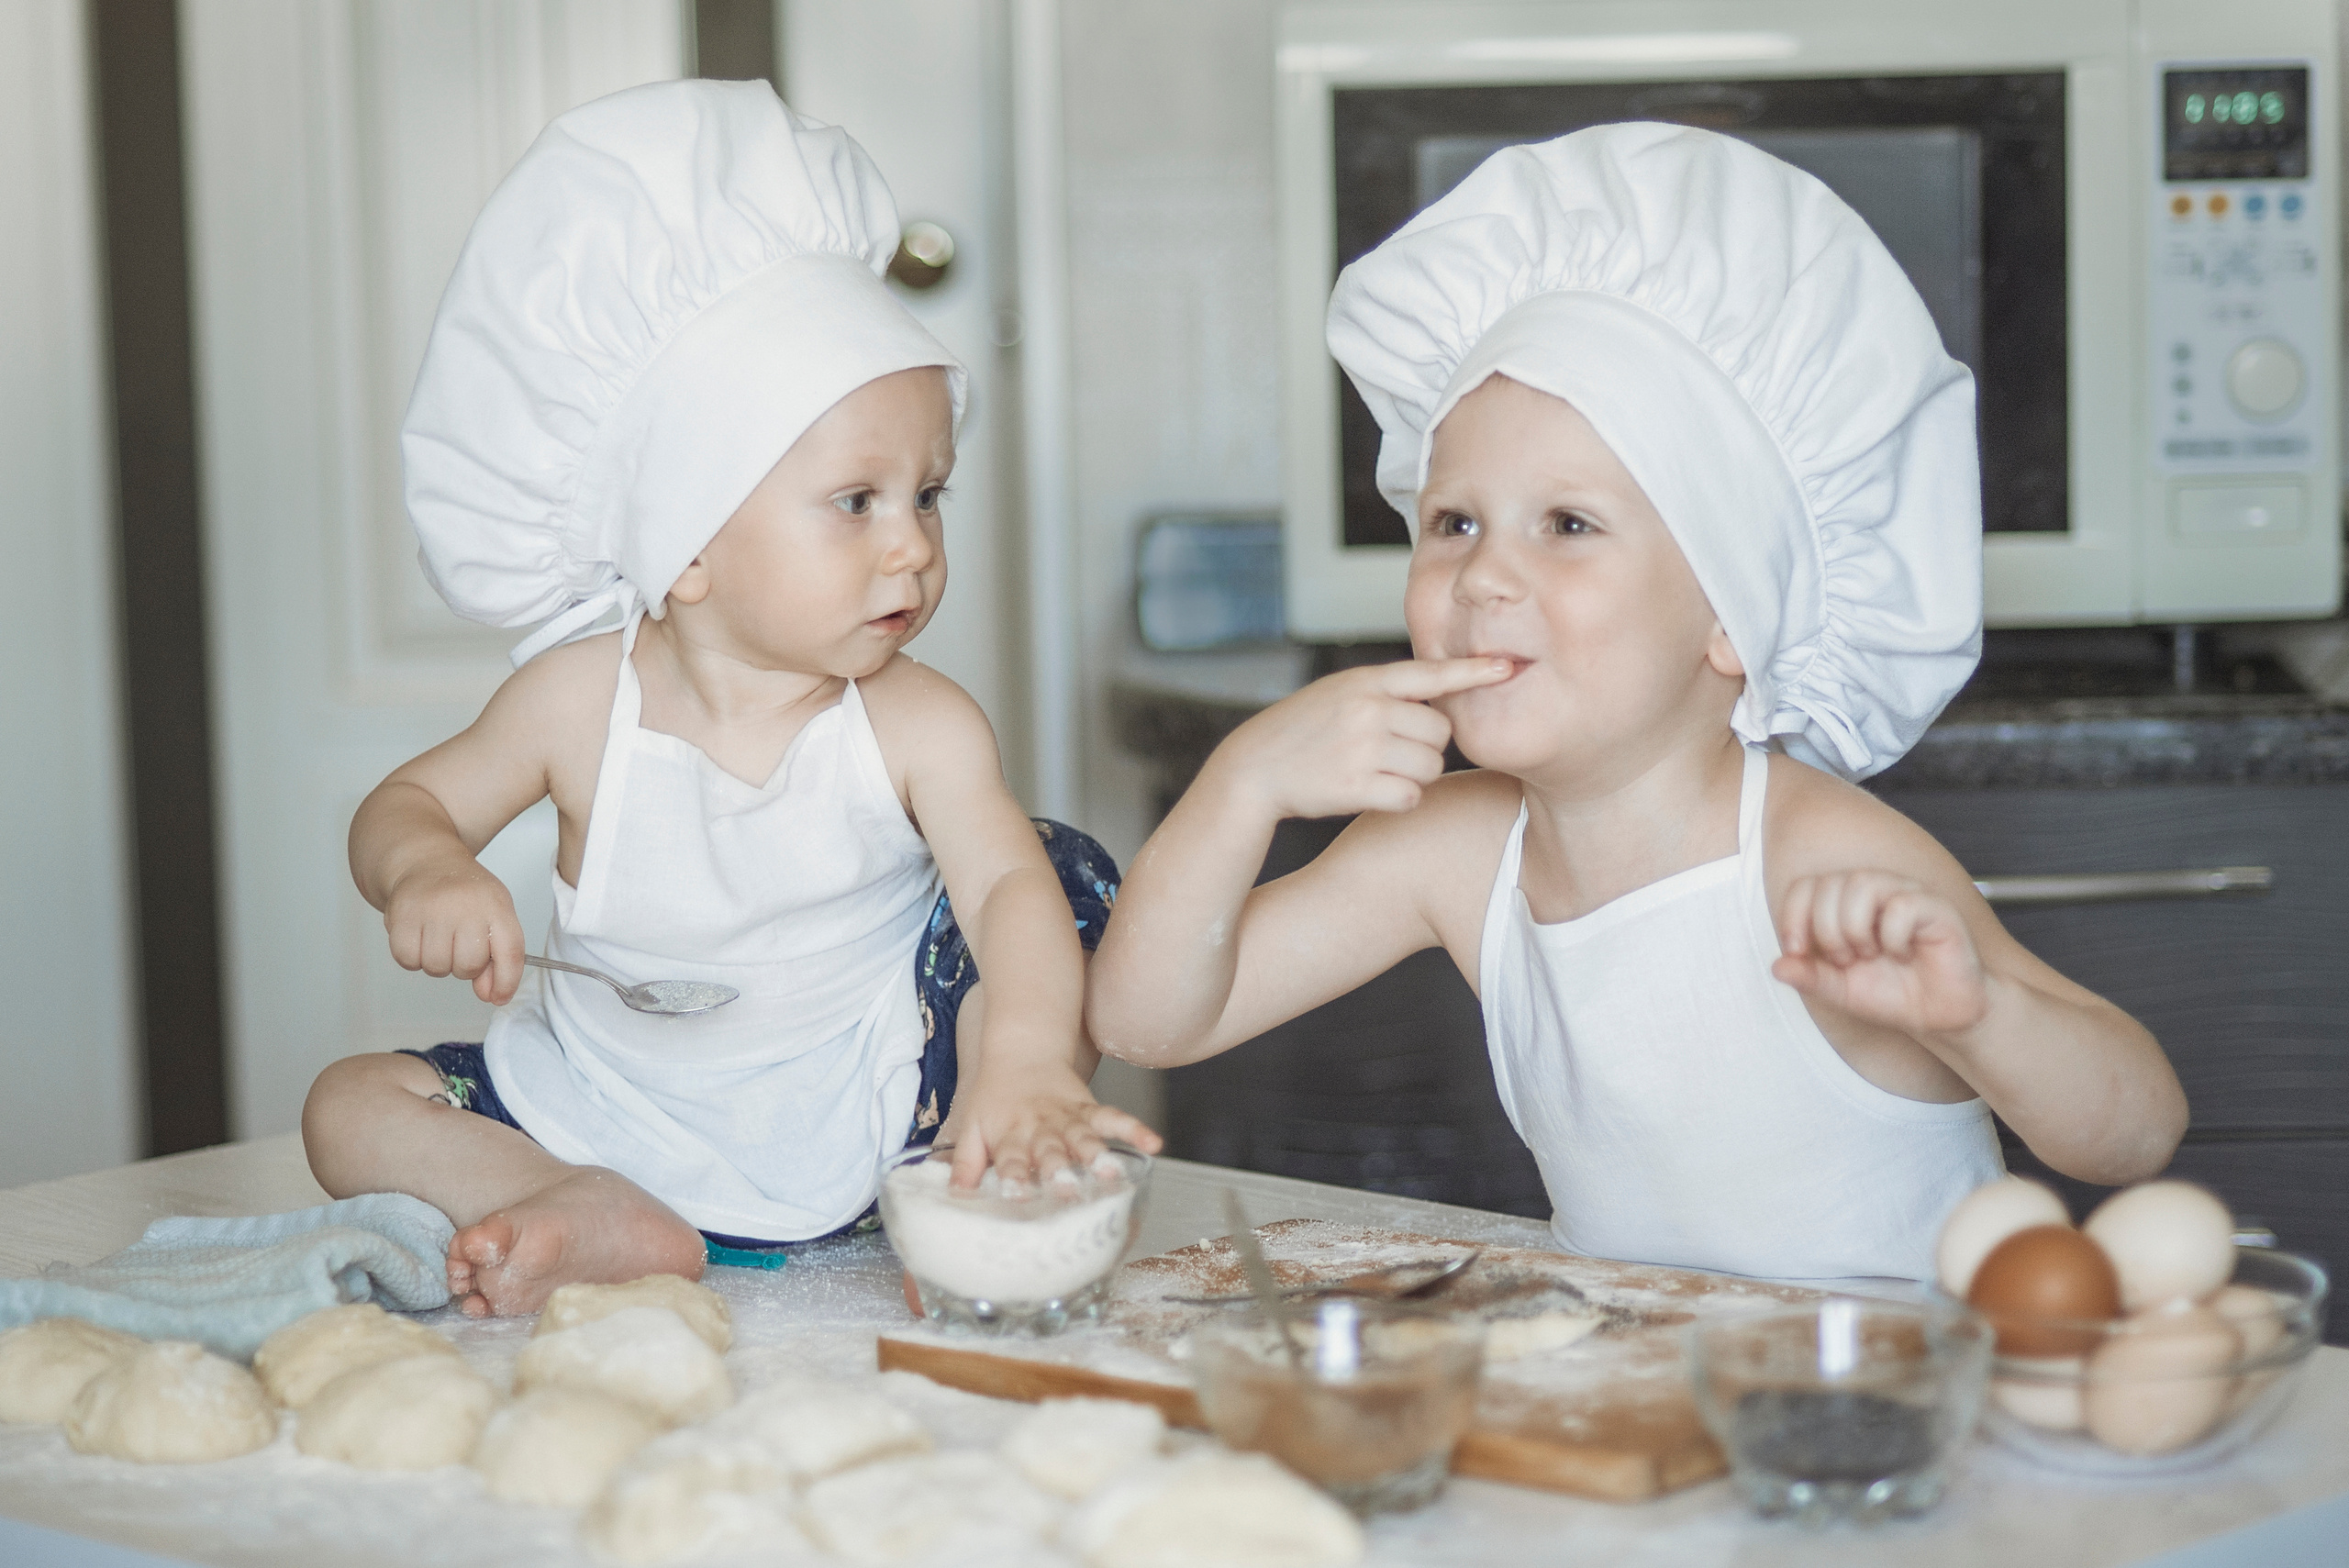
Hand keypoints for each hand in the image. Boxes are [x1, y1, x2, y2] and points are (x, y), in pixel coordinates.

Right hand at [382, 853, 525, 1005]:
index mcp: (496, 905)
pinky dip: (412, 958)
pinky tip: (419, 938)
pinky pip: (408, 960)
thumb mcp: (493, 916)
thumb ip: (498, 957)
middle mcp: (466, 905)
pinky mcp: (401, 914)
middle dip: (464, 966)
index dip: (506, 982)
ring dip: (437, 962)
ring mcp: (432, 908)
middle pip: (468, 966)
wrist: (427, 862)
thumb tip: (491, 994)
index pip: (510, 952)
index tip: (499, 997)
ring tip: (438, 938)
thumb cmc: (466, 894)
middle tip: (458, 945)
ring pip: (437, 967)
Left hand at [941, 1059, 1163, 1189]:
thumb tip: (953, 1200)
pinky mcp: (1089, 1108)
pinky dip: (1134, 1128)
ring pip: (1083, 1138)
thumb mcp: (971, 1128)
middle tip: (1067, 1192)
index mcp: (1008, 1136)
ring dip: (1097, 1155)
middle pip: (1050, 1152)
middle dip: (1059, 1173)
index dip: (1014, 1178)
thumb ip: (965, 1165)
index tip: (1018, 1196)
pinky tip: (1152, 1143)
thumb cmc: (995, 1097)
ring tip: (1111, 1172)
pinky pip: (1114, 1117)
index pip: (1009, 1160)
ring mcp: (1067, 1118)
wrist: (1021, 1050)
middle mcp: (1039, 1129)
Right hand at [1216, 657, 1513, 821]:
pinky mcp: (1356, 786)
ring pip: (1430, 767)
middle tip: (1393, 752)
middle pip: (1440, 732)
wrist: (1254, 768)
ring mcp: (1362, 748)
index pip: (1431, 673)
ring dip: (1415, 776)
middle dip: (1427, 747)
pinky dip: (1400, 799)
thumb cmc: (1303, 731)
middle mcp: (1367, 710)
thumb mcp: (1340, 692)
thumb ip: (1385, 690)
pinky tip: (1373, 791)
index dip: (1473, 671)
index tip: (1508, 667)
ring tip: (1378, 771)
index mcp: (1366, 681)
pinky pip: (1411, 796)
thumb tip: (1444, 691)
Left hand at [1772, 870, 1989, 1038]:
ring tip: (1869, 954)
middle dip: (1827, 929)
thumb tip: (1777, 967)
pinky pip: (1902, 904)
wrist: (1941, 1016)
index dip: (1793, 915)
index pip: (1805, 886)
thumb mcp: (1840, 991)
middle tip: (1846, 960)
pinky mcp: (1936, 907)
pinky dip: (1893, 936)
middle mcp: (1874, 892)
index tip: (1796, 950)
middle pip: (1831, 884)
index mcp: (1844, 905)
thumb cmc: (1892, 994)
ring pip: (1862, 883)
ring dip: (1855, 927)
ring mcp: (1905, 895)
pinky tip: (1903, 953)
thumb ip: (1810, 977)